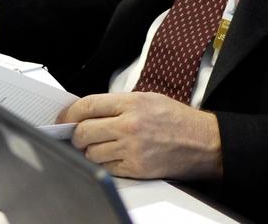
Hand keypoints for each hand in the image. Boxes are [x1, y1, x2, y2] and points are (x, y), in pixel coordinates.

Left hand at [61, 92, 222, 180]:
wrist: (203, 142)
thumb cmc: (177, 120)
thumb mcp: (149, 99)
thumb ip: (119, 104)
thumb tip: (88, 112)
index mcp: (132, 103)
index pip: (87, 106)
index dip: (69, 114)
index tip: (63, 120)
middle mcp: (130, 125)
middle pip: (83, 132)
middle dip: (77, 136)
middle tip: (80, 136)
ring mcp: (132, 148)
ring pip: (91, 153)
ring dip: (91, 151)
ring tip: (103, 146)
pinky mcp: (136, 168)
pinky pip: (106, 168)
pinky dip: (106, 164)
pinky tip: (116, 156)